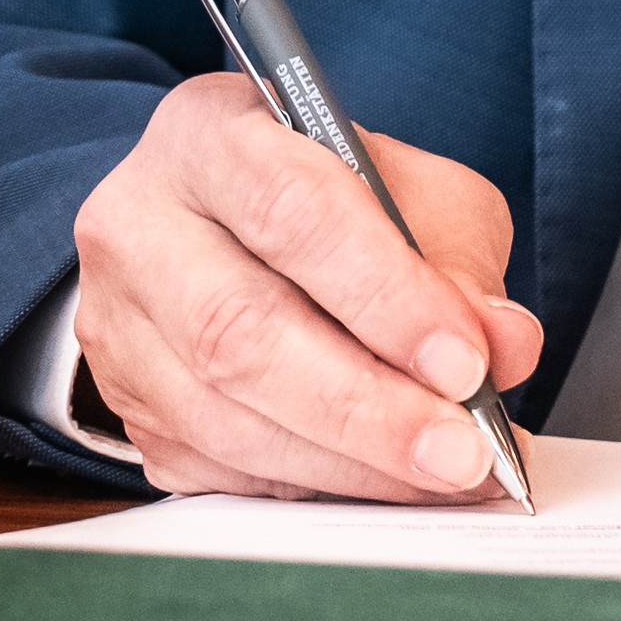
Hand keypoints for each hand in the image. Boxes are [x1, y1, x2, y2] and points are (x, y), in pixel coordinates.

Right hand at [68, 73, 543, 504]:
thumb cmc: (322, 197)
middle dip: (367, 406)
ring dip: (350, 461)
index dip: (383, 296)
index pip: (291, 211)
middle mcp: (139, 225)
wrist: (220, 227)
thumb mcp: (407, 188)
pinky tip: (382, 481)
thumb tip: (505, 346)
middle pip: (239, 331)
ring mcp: (115, 325)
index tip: (466, 362)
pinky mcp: (124, 407)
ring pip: (224, 416)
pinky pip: (217, 469)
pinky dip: (314, 485)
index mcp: (209, 135)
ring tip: (444, 474)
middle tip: (460, 450)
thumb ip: (457, 258)